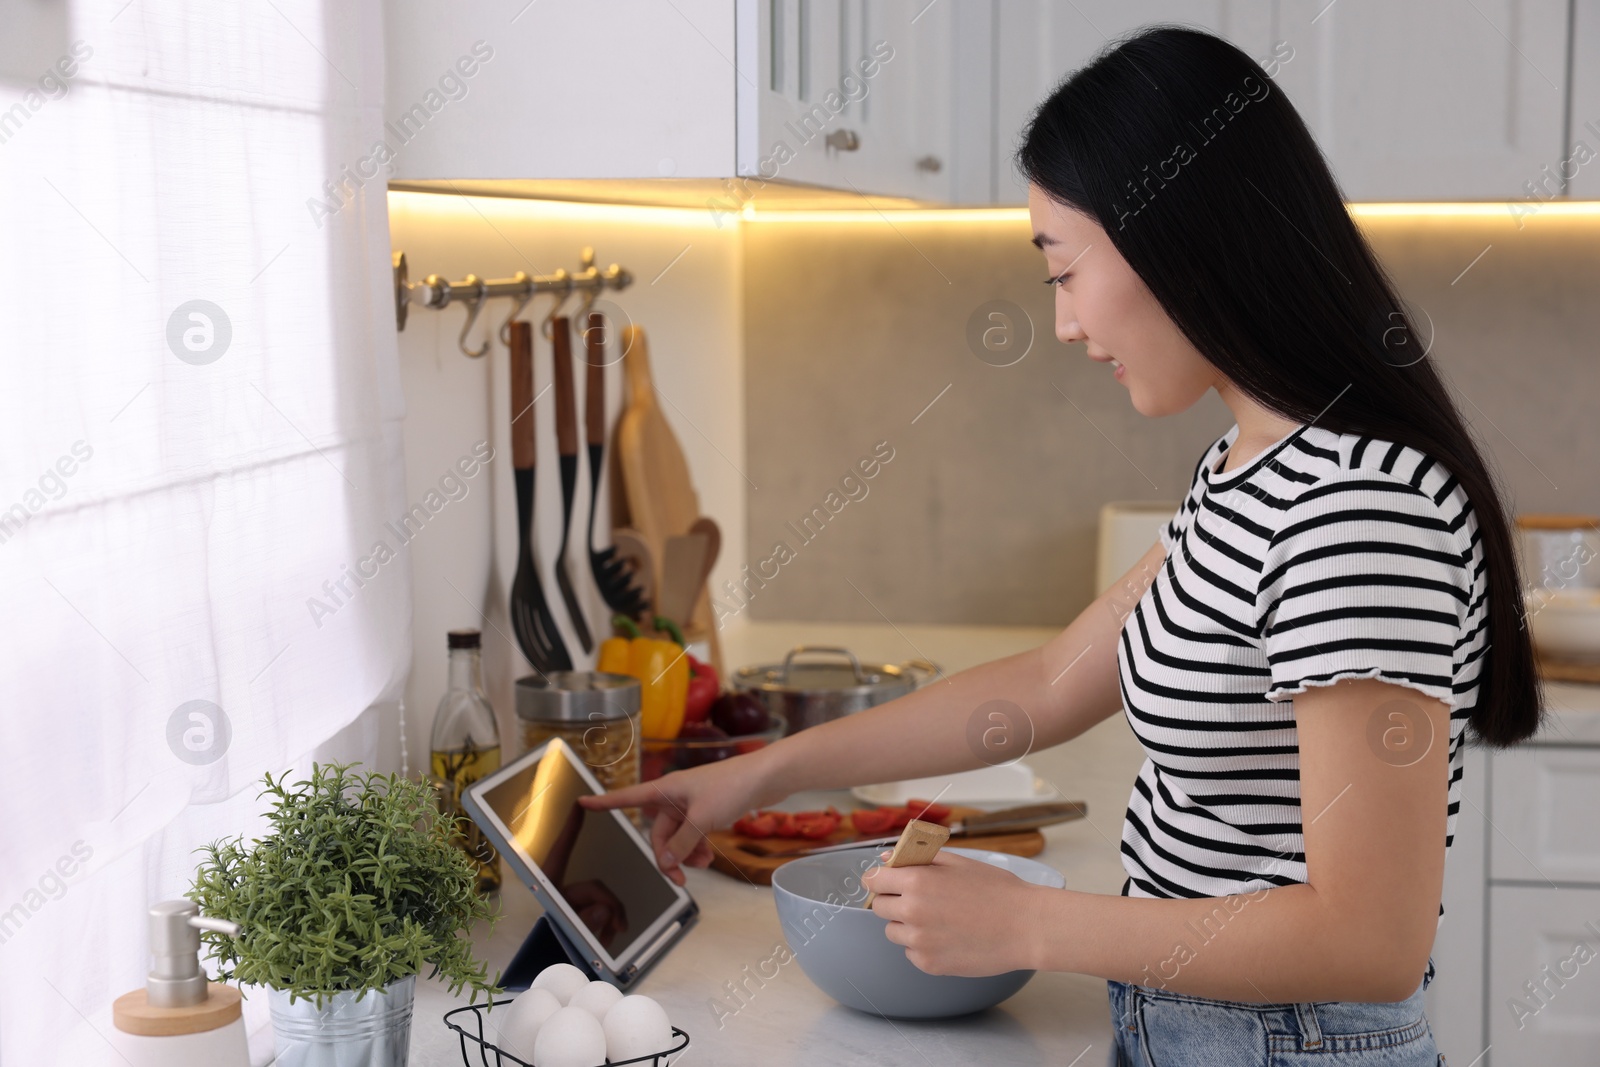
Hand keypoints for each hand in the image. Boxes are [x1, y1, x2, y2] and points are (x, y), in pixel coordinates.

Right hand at [578, 752, 781, 886]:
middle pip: (658, 831)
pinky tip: (707, 857)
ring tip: (701, 865)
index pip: (628, 798)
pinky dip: (697, 847)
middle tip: (679, 879)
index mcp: (666, 790)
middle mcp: (675, 795)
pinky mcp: (708, 809)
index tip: (582, 803)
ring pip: (677, 835)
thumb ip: (681, 843)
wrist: (765, 777)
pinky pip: (693, 833)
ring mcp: (692, 803)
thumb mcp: (702, 819)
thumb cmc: (732, 786)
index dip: (605, 802)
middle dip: (668, 855)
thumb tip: (666, 862)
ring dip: (685, 853)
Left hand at [861, 850, 1041, 976]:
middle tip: (920, 900)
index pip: (874, 881)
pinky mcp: (930, 964)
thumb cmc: (997, 891)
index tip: (887, 882)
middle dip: (894, 902)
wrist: (1025, 926)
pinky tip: (948, 937)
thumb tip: (887, 859)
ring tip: (939, 920)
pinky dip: (923, 946)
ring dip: (907, 925)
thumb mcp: (958, 863)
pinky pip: (912, 953)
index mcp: (916, 882)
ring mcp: (919, 942)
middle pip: (880, 908)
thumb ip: (918, 859)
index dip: (881, 880)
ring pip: (894, 932)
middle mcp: (912, 912)